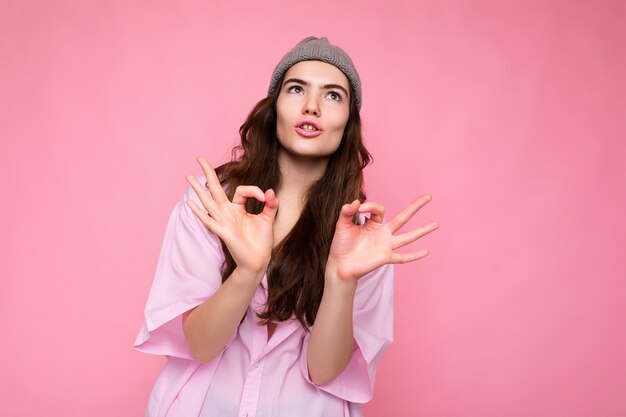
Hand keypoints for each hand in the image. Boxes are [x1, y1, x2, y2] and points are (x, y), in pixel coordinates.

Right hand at [185, 157, 278, 273]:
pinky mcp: (223, 232)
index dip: (254, 190)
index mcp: (237, 209)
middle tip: (200, 158)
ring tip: (188, 176)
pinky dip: (199, 213)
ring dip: (198, 189)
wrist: (259, 260)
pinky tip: (190, 203)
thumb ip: (271, 204)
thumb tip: (270, 191)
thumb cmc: (261, 241)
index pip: (240, 190)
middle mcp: (227, 213)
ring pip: (208, 202)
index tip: (265, 197)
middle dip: (208, 173)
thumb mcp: (268, 218)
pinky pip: (209, 221)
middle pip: (215, 190)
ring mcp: (223, 222)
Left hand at [326, 195, 437, 281]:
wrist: (340, 265)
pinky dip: (413, 256)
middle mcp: (383, 233)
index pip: (380, 209)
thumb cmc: (341, 245)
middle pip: (403, 217)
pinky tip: (426, 252)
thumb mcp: (342, 225)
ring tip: (436, 224)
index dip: (370, 206)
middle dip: (415, 206)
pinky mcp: (385, 257)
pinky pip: (402, 257)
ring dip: (422, 230)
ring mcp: (386, 245)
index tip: (358, 209)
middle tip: (428, 197)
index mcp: (373, 223)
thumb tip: (356, 202)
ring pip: (408, 237)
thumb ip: (347, 212)